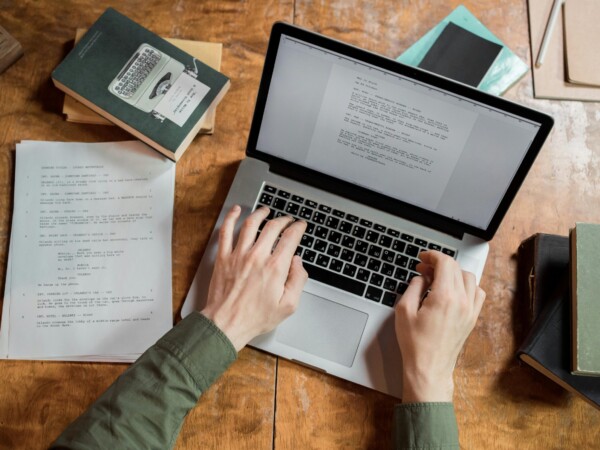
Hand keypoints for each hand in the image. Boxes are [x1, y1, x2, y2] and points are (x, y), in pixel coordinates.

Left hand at [201, 205, 307, 350]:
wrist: (226, 323)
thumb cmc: (255, 317)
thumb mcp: (288, 306)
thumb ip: (298, 281)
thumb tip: (298, 263)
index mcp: (275, 268)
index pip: (290, 238)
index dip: (298, 228)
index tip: (300, 226)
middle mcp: (257, 257)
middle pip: (272, 227)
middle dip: (283, 220)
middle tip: (287, 220)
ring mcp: (238, 255)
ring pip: (250, 224)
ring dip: (260, 214)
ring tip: (266, 211)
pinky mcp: (224, 258)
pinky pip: (226, 231)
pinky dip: (231, 218)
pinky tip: (236, 210)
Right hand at [394, 251, 485, 402]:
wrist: (429, 368)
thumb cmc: (415, 344)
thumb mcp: (404, 310)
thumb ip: (413, 287)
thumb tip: (421, 277)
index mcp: (445, 297)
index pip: (445, 263)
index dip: (432, 256)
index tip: (423, 258)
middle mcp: (462, 301)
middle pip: (456, 268)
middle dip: (439, 264)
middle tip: (424, 269)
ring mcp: (470, 310)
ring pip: (469, 278)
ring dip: (453, 273)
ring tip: (437, 279)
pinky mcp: (473, 318)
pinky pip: (477, 293)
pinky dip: (466, 286)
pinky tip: (452, 290)